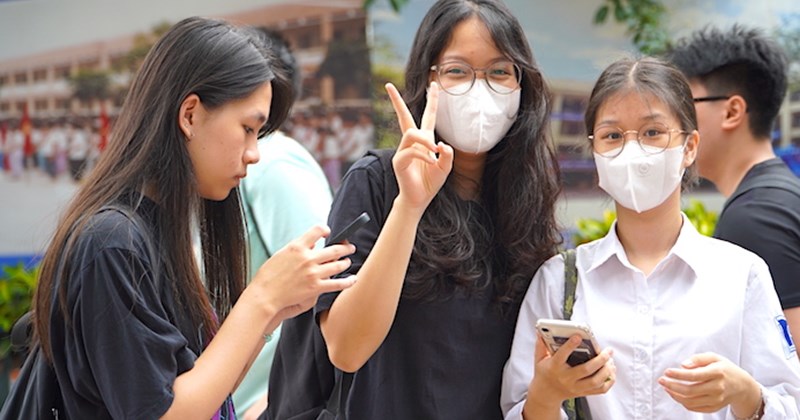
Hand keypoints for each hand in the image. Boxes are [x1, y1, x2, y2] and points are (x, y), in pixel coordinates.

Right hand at [250, 225, 356, 323]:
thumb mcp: (281, 254)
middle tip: (350, 247)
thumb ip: (298, 248)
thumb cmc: (269, 276)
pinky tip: (353, 279)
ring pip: (338, 265)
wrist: (265, 295)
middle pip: (334, 249)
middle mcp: (307, 258)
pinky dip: (348, 281)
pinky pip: (337, 284)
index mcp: (297, 247)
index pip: (317, 230)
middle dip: (345, 247)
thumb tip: (311, 244)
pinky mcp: (316, 288)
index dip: (325, 229)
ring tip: (348, 261)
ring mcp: (313, 273)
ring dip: (346, 262)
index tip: (328, 232)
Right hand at [385, 82, 452, 211]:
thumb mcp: (446, 167)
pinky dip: (424, 155)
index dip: (432, 101)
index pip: (428, 116)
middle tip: (388, 85)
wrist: (419, 199)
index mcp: (425, 140)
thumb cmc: (431, 182)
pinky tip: (431, 163)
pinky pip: (412, 150)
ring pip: (412, 134)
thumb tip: (440, 145)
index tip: (434, 85)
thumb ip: (447, 155)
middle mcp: (411, 142)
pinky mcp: (398, 160)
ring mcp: (403, 150)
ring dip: (426, 142)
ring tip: (434, 154)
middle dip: (396, 100)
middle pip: (403, 116)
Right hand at [529, 333, 614, 404]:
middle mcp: (566, 378)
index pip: (562, 356)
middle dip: (600, 359)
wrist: (546, 394)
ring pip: (595, 381)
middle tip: (608, 350)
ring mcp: (575, 387)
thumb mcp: (539, 359)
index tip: (578, 336)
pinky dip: (609, 381)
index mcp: (554, 367)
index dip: (570, 345)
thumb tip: (540, 331)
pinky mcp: (583, 392)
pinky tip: (611, 370)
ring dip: (606, 370)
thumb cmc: (544, 372)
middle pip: (586, 370)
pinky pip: (600, 389)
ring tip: (610, 360)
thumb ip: (541, 345)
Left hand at [658, 353, 761, 415]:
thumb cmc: (725, 369)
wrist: (742, 386)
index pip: (694, 375)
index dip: (678, 374)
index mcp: (718, 373)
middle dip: (672, 386)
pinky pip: (694, 408)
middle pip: (690, 391)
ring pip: (690, 401)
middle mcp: (718, 388)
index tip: (667, 372)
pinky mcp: (714, 407)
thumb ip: (698, 358)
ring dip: (674, 395)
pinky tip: (675, 394)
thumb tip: (683, 365)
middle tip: (661, 380)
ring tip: (666, 387)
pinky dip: (682, 402)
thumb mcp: (714, 357)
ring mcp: (716, 400)